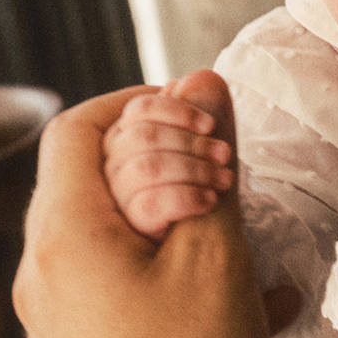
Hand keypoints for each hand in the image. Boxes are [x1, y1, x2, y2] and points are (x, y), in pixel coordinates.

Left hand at [15, 73, 270, 337]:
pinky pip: (111, 288)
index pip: (73, 129)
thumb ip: (207, 161)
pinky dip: (164, 273)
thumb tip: (201, 86)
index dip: (132, 103)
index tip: (187, 110)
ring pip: (105, 236)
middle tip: (220, 172)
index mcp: (61, 235)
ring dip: (170, 221)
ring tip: (240, 241)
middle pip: (85, 180)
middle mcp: (39, 274)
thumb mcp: (216, 255)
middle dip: (158, 162)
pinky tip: (240, 301)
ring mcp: (50, 320)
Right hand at [105, 75, 235, 237]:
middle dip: (190, 140)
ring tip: (223, 179)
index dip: (176, 110)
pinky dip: (187, 197)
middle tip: (225, 153)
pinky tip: (209, 201)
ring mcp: (117, 201)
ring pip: (147, 167)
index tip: (209, 124)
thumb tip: (200, 78)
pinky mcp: (130, 233)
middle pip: (142, 136)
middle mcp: (112, 168)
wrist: (205, 260)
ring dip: (194, 167)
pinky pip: (151, 203)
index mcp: (126, 143)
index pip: (139, 111)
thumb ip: (200, 123)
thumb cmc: (200, 203)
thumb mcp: (204, 159)